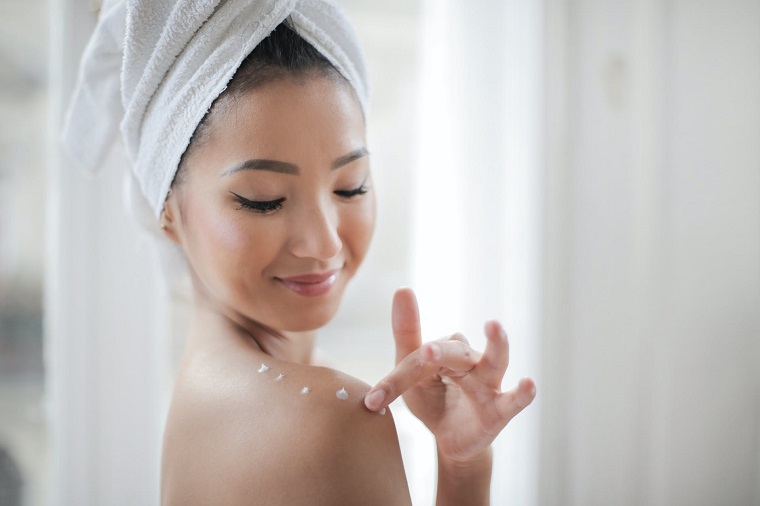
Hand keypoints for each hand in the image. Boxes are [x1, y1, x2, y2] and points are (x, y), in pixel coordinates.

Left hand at [364, 287, 535, 463]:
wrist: (450, 439)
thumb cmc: (432, 398)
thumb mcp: (412, 374)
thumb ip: (406, 336)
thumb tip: (402, 287)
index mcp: (446, 349)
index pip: (420, 357)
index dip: (397, 379)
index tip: (374, 401)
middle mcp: (470, 360)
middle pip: (453, 352)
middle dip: (438, 353)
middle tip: (425, 351)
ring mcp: (489, 383)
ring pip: (495, 360)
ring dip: (495, 343)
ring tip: (493, 325)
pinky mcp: (500, 410)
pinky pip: (515, 400)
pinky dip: (523, 392)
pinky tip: (528, 383)